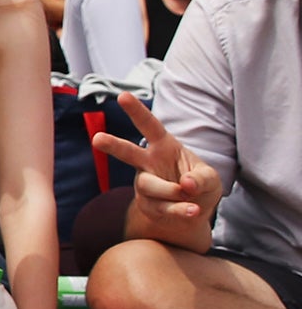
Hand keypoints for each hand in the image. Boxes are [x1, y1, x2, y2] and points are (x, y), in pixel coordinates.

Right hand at [91, 93, 221, 229]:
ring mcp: (144, 184)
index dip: (136, 111)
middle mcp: (148, 163)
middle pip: (128, 152)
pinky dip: (179, 210)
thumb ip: (202, 178)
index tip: (122, 96)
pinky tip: (192, 211)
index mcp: (164, 146)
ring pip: (149, 186)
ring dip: (172, 192)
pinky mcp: (146, 205)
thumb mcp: (211, 178)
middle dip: (113, 145)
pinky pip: (160, 207)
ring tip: (193, 203)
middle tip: (97, 139)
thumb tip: (185, 184)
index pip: (149, 126)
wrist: (193, 212)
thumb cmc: (200, 186)